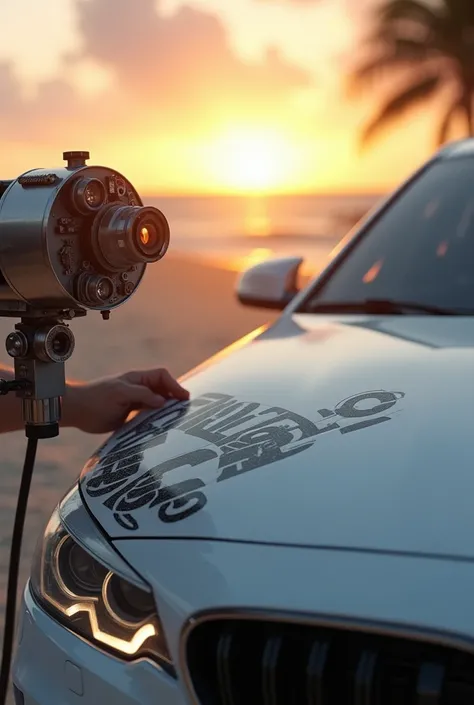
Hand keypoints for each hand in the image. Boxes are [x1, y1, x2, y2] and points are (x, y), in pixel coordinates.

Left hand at [62, 368, 189, 433]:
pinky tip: (161, 426)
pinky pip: (148, 414)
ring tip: (177, 419)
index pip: (162, 376)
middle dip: (174, 397)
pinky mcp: (129, 414)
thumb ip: (142, 395)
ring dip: (166, 409)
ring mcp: (134, 401)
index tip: (183, 398)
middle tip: (185, 410)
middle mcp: (137, 388)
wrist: (76, 411)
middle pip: (162, 389)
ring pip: (156, 402)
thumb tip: (163, 400)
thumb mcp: (120, 393)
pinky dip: (157, 418)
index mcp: (136, 379)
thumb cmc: (95, 399)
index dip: (174, 385)